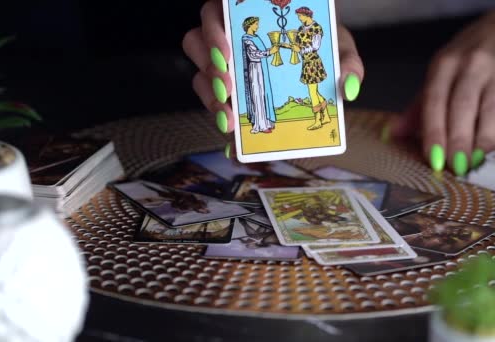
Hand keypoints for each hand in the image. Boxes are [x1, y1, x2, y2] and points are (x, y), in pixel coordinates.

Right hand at [182, 0, 364, 134]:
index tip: (226, 54)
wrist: (318, 63)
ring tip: (229, 118)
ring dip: (210, 97)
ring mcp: (223, 66)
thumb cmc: (321, 46)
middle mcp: (228, 36)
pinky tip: (232, 135)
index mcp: (248, 15)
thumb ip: (346, 63)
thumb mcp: (337, 48)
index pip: (213, 13)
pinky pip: (213, 103)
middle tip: (228, 91)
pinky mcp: (225, 92)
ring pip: (200, 76)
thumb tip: (348, 88)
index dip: (212, 32)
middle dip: (209, 69)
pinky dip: (221, 119)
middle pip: (196, 43)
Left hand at [391, 11, 494, 175]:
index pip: (435, 101)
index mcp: (445, 65)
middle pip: (462, 107)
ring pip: (490, 112)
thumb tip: (392, 134)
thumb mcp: (438, 74)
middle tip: (454, 166)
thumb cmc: (465, 59)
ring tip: (473, 161)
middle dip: (458, 140)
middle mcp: (471, 66)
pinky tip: (489, 148)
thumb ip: (418, 107)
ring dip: (482, 141)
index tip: (434, 157)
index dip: (434, 131)